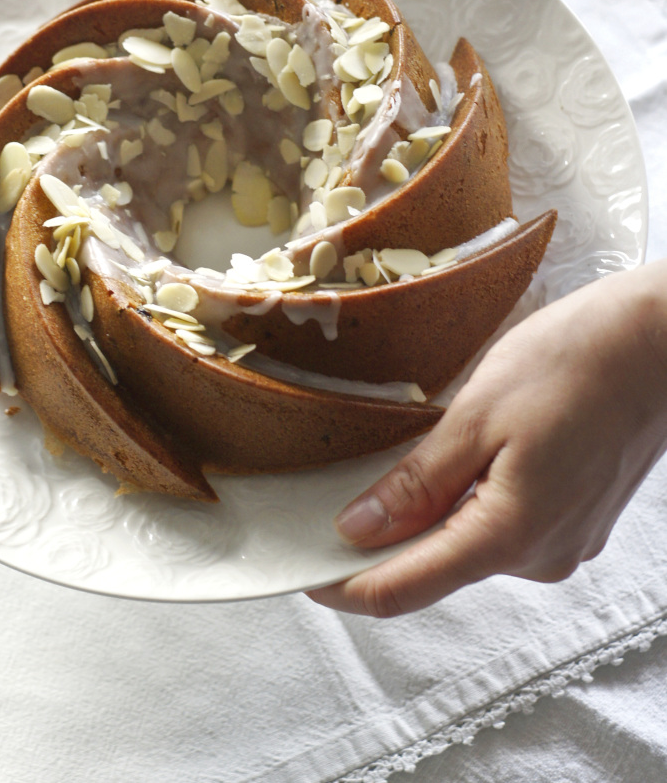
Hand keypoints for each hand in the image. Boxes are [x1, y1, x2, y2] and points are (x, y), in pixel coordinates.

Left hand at [307, 261, 666, 617]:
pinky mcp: (578, 516)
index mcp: (510, 537)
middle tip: (331, 493)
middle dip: (382, 539)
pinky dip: (468, 500)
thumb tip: (358, 530)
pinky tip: (457, 456)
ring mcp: (566, 539)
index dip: (343, 585)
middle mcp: (541, 556)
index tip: (300, 567)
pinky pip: (503, 523)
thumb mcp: (477, 415)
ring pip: (471, 542)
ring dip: (428, 513)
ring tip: (397, 461)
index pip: (403, 590)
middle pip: (436, 566)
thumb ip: (417, 484)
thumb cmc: (577, 362)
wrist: (663, 341)